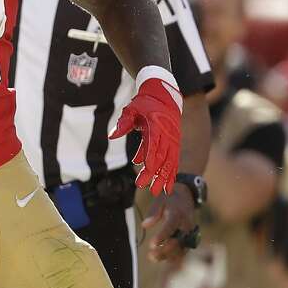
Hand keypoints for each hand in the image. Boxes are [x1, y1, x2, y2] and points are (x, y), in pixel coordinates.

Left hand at [111, 71, 182, 194]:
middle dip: (155, 174)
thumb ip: (124, 123)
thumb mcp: (132, 109)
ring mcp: (173, 139)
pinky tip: (168, 186)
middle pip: (162, 157)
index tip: (145, 172)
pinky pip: (174, 160)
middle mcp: (167, 134)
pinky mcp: (175, 143)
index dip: (149, 159)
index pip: (153, 145)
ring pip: (170, 161)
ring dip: (165, 177)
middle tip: (147, 188)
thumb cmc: (145, 103)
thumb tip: (112, 135)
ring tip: (159, 192)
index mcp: (156, 125)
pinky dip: (171, 173)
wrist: (164, 94)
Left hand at [142, 184, 196, 261]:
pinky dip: (174, 257)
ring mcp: (189, 233)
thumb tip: (145, 225)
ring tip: (153, 258)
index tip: (151, 244)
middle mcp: (186, 225)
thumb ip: (153, 212)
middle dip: (165, 251)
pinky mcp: (190, 238)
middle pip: (178, 241)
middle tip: (150, 255)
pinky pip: (184, 251)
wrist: (186, 196)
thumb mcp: (160, 199)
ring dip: (168, 256)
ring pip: (182, 249)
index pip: (171, 226)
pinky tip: (163, 260)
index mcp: (178, 214)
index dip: (162, 236)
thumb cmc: (170, 198)